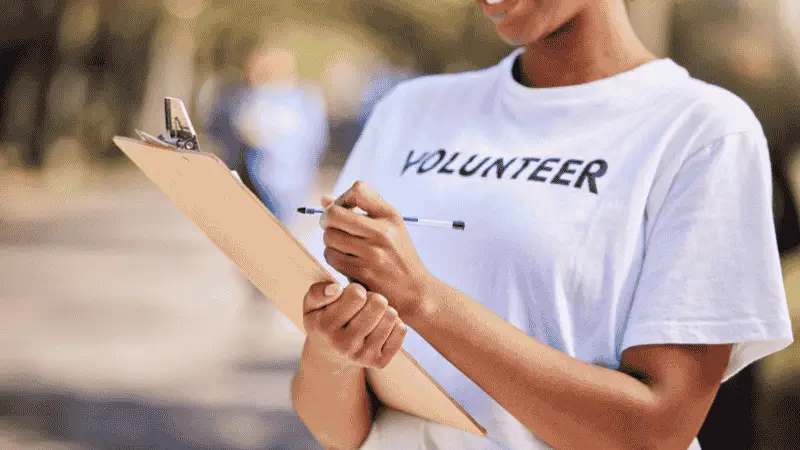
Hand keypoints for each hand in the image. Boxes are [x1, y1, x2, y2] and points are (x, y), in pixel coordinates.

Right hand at [302, 281, 407, 368]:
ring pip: (391, 316)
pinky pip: (400, 330)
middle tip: (363, 305)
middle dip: (372, 298)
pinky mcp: (379, 362)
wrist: (329, 355)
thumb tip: (336, 289)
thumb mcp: (311, 305)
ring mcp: (363, 356)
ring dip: (383, 310)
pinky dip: (394, 323)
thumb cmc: (323, 320)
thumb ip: (318, 291)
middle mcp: (344, 345)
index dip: (356, 289)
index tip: (350, 296)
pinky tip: (380, 326)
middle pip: (378, 303)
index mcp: (325, 327)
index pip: (357, 294)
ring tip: (371, 315)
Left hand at [319, 181, 435, 322]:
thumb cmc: (398, 256)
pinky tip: (344, 259)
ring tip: (342, 245)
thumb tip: (323, 199)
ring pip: (329, 236)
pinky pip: (331, 257)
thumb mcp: (390, 227)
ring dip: (330, 241)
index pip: (358, 189)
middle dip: (327, 220)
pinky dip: (333, 257)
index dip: (343, 197)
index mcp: (390, 216)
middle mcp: (383, 232)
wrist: (415, 291)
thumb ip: (360, 209)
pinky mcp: (363, 272)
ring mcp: (373, 253)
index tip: (345, 209)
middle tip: (332, 226)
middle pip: (334, 214)